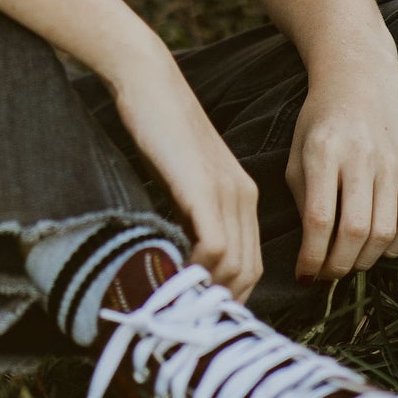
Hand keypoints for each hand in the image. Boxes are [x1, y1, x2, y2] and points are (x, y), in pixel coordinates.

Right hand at [108, 44, 262, 300]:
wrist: (147, 80)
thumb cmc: (156, 124)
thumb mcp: (181, 175)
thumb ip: (189, 210)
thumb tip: (178, 252)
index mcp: (242, 194)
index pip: (250, 262)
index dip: (229, 293)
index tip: (200, 308)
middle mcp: (243, 196)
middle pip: (248, 271)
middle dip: (223, 301)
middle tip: (190, 317)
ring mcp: (226, 192)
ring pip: (235, 266)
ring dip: (210, 292)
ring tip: (180, 304)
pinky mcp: (203, 189)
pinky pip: (214, 248)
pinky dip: (198, 271)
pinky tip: (174, 275)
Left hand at [285, 62, 397, 282]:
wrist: (360, 82)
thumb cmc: (319, 122)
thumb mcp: (298, 153)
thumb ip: (302, 200)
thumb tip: (312, 253)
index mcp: (323, 151)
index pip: (318, 218)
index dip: (311, 256)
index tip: (303, 275)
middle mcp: (361, 158)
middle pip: (354, 232)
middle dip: (337, 265)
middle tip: (325, 275)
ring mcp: (392, 165)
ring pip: (383, 234)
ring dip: (363, 260)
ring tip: (346, 261)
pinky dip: (392, 249)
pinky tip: (374, 247)